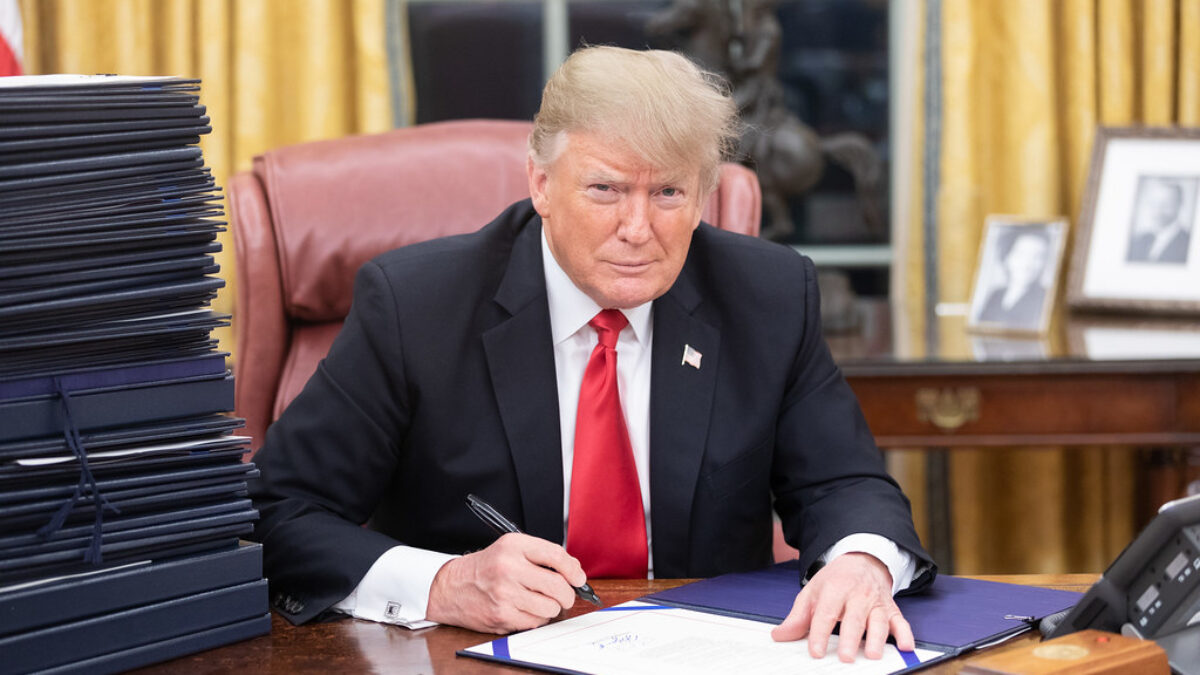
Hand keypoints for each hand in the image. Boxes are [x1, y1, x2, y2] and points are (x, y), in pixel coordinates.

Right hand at [425, 533, 586, 632]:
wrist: (452, 587)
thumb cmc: (486, 568)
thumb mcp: (510, 549)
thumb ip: (541, 555)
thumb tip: (574, 570)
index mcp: (513, 546)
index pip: (555, 555)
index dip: (573, 569)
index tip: (578, 577)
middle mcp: (509, 567)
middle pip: (557, 585)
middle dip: (567, 594)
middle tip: (564, 595)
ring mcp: (504, 593)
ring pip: (550, 607)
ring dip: (550, 607)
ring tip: (538, 601)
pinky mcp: (502, 615)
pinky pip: (535, 622)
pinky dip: (536, 618)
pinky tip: (524, 609)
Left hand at [770, 552, 912, 661]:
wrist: (862, 561)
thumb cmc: (835, 581)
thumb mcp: (813, 592)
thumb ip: (798, 616)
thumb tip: (779, 636)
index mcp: (835, 589)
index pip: (826, 613)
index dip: (820, 633)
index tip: (816, 652)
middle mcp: (858, 595)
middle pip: (854, 619)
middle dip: (851, 639)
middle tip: (846, 657)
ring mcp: (877, 602)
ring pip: (879, 621)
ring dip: (877, 638)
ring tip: (873, 655)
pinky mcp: (892, 609)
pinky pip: (901, 621)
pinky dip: (905, 634)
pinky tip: (906, 646)